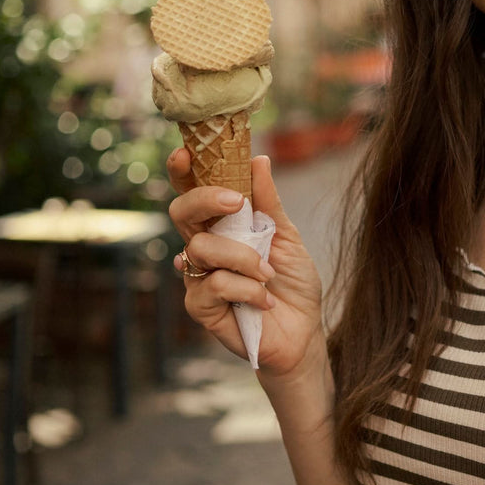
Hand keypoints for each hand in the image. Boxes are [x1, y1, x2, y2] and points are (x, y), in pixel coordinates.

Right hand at [166, 148, 323, 374]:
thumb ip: (269, 202)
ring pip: (200, 248)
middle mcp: (204, 248)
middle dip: (206, 200)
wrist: (304, 332)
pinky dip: (246, 288)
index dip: (182, 171)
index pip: (192, 193)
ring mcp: (197, 277)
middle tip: (238, 204)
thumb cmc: (293, 283)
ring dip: (242, 258)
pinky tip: (264, 300)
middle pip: (181, 212)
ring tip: (268, 275)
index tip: (185, 152)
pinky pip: (212, 284)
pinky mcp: (200, 307)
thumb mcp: (287, 237)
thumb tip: (258, 159)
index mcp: (221, 226)